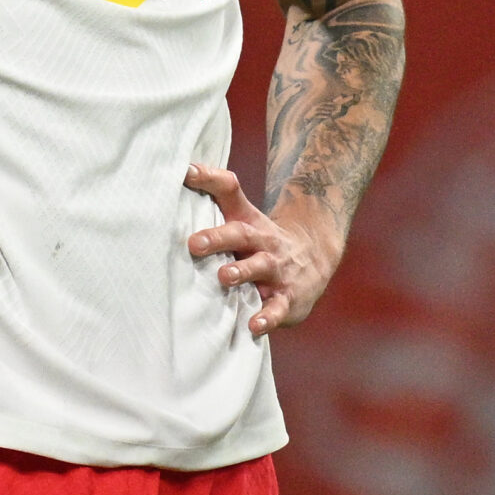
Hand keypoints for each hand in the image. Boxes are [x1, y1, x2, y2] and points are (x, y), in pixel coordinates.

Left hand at [182, 163, 344, 334]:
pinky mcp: (287, 298)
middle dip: (217, 238)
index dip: (209, 178)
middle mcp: (262, 242)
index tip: (186, 172)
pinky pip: (277, 308)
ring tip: (224, 277)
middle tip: (194, 243)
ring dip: (242, 272)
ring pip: (260, 268)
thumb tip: (180, 169)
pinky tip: (253, 325)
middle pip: (241, 234)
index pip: (229, 191)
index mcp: (247, 220)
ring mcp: (277, 270)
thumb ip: (213, 192)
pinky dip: (266, 318)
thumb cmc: (260, 238)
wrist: (314, 257)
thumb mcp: (240, 214)